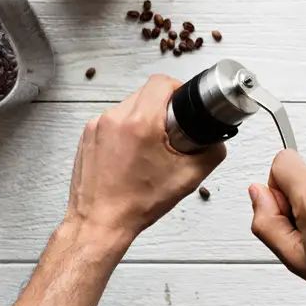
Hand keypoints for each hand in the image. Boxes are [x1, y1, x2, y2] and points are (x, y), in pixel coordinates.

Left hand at [65, 74, 226, 245]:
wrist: (100, 223)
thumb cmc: (135, 204)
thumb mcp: (187, 178)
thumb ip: (212, 153)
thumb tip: (218, 140)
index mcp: (140, 123)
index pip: (162, 82)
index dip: (178, 89)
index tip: (182, 104)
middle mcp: (115, 119)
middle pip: (146, 92)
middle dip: (162, 106)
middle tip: (170, 130)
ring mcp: (97, 126)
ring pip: (129, 105)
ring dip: (143, 117)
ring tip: (150, 145)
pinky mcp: (87, 135)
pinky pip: (113, 119)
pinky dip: (125, 129)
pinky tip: (131, 152)